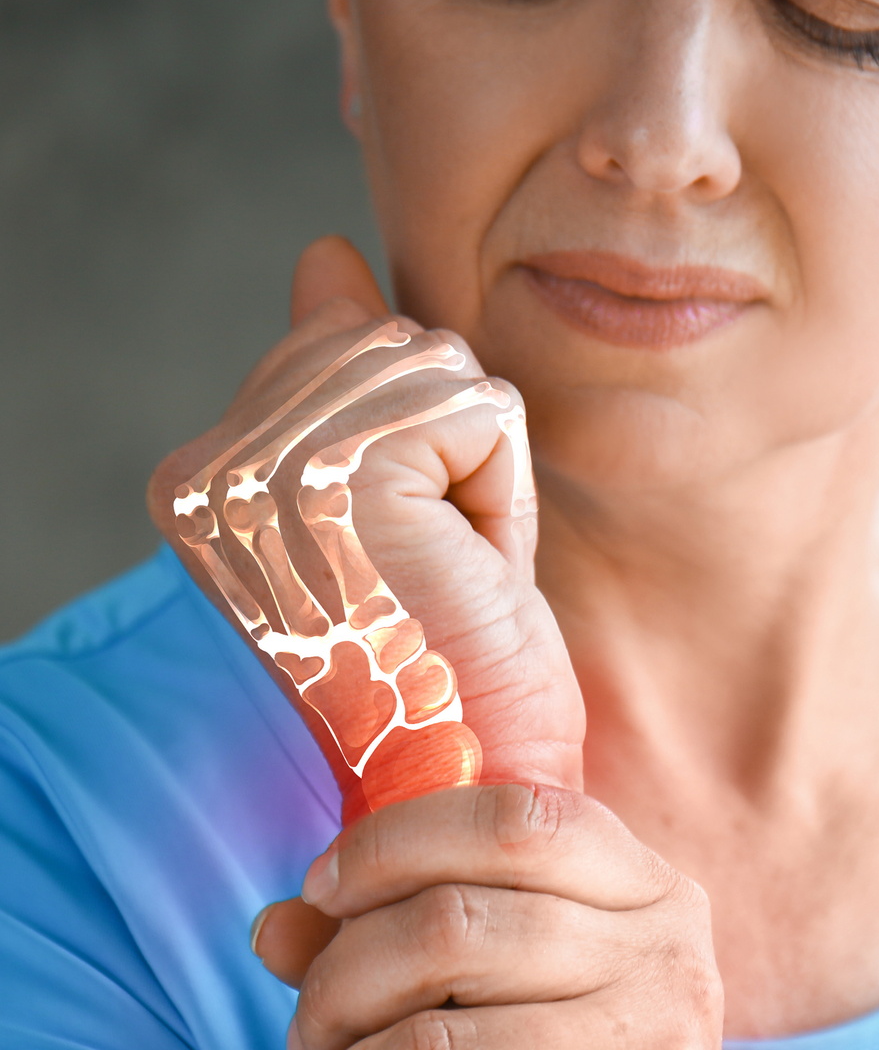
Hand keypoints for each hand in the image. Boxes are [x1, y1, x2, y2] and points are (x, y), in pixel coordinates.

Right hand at [148, 236, 584, 793]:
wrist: (478, 793)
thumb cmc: (452, 677)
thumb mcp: (397, 513)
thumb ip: (345, 386)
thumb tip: (322, 257)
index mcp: (201, 483)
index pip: (339, 352)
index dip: (416, 454)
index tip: (401, 568)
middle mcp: (212, 472)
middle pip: (392, 343)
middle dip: (452, 455)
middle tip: (435, 578)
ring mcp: (267, 470)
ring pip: (441, 367)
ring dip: (481, 477)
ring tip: (448, 579)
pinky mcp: (344, 477)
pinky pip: (482, 409)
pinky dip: (506, 494)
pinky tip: (467, 574)